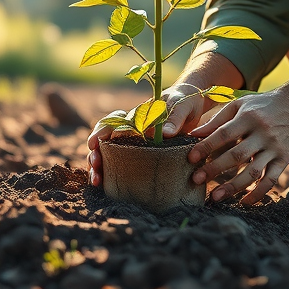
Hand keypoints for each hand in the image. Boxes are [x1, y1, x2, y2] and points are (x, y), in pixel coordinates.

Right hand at [85, 83, 212, 186]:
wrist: (193, 107)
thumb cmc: (185, 102)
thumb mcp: (182, 107)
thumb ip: (175, 118)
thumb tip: (167, 134)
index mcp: (138, 116)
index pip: (113, 122)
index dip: (101, 132)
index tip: (94, 143)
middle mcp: (132, 130)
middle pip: (105, 141)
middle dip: (95, 153)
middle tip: (95, 165)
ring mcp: (135, 143)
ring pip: (109, 155)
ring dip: (100, 167)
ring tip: (96, 181)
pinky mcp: (142, 155)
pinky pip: (122, 165)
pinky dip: (111, 175)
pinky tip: (104, 186)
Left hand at [187, 88, 288, 204]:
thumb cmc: (264, 104)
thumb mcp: (240, 104)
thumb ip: (218, 119)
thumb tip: (193, 134)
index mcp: (248, 117)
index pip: (223, 134)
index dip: (206, 146)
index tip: (190, 158)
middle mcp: (262, 133)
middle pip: (236, 155)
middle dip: (214, 169)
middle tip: (195, 180)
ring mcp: (275, 147)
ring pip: (253, 171)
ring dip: (233, 186)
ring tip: (215, 197)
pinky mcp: (286, 158)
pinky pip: (271, 179)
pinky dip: (258, 193)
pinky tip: (244, 202)